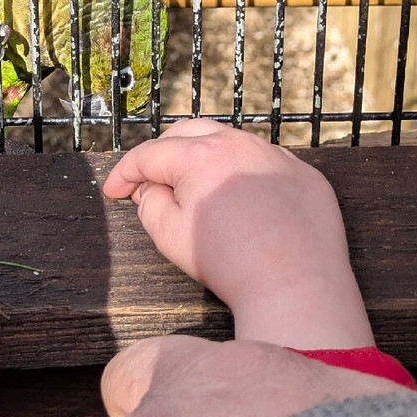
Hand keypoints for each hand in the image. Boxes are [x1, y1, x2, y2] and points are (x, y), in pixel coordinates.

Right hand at [103, 119, 373, 350]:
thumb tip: (149, 189)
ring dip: (203, 158)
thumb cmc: (228, 262)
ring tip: (192, 188)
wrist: (293, 283)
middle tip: (148, 181)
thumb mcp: (169, 235)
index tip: (113, 191)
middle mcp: (239, 144)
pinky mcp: (303, 174)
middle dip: (162, 153)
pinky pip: (263, 162)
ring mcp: (276, 156)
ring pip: (229, 143)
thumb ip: (149, 204)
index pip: (150, 154)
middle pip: (188, 133)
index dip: (125, 173)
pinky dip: (240, 172)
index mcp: (200, 156)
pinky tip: (236, 201)